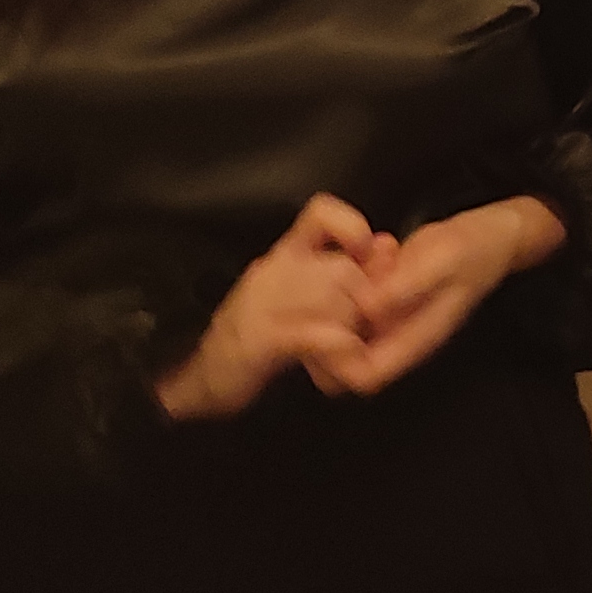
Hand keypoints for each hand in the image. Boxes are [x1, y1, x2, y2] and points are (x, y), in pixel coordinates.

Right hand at [154, 195, 391, 421]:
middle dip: (363, 302)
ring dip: (352, 327)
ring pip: (333, 298)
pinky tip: (343, 354)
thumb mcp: (300, 297)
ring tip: (348, 344)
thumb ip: (339, 273)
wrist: (204, 380)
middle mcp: (273, 269)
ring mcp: (262, 303)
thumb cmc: (258, 338)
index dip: (352, 227)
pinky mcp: (258, 339)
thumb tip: (386, 245)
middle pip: (342, 268)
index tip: (367, 255)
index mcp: (284, 254)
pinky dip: (336, 345)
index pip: (321, 212)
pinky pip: (313, 333)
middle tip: (361, 326)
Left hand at [307, 196, 565, 397]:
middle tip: (333, 286)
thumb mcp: (444, 260)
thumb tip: (365, 308)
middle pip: (343, 363)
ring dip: (334, 300)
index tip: (332, 317)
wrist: (488, 236)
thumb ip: (407, 285)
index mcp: (415, 340)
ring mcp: (388, 320)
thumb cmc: (473, 250)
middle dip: (327, 328)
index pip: (364, 376)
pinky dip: (346, 279)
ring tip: (353, 262)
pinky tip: (367, 250)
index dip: (339, 357)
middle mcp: (397, 337)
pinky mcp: (382, 301)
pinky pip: (348, 304)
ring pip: (340, 332)